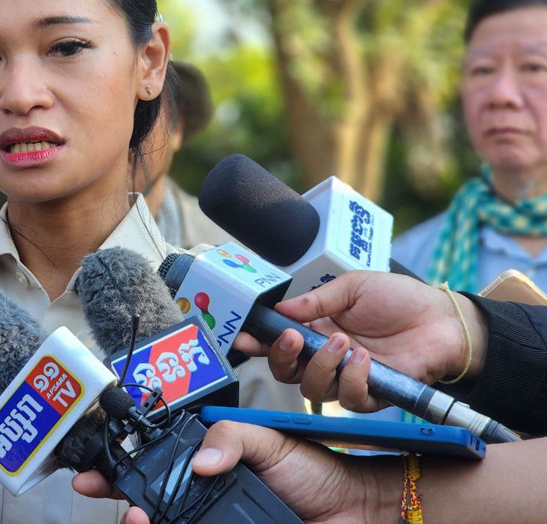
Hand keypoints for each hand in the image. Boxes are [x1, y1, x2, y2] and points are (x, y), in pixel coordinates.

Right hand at [73, 420, 400, 523]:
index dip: (122, 473)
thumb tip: (199, 460)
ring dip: (146, 523)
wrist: (356, 507)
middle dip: (127, 506)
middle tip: (117, 503)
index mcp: (208, 470)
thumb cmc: (317, 471)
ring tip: (138, 519)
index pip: (155, 471)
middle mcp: (207, 502)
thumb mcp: (268, 440)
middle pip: (153, 508)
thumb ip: (230, 439)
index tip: (96, 474)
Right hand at [232, 271, 486, 410]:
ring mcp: (346, 377)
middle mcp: (325, 357)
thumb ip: (315, 300)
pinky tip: (365, 358)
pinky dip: (353, 378)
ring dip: (322, 364)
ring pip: (313, 388)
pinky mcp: (371, 395)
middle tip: (292, 338)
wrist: (441, 319)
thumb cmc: (398, 298)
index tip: (242, 337)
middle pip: (286, 372)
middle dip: (281, 357)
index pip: (277, 341)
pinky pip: (349, 398)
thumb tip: (280, 310)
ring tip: (343, 340)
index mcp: (315, 329)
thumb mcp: (352, 286)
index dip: (256, 342)